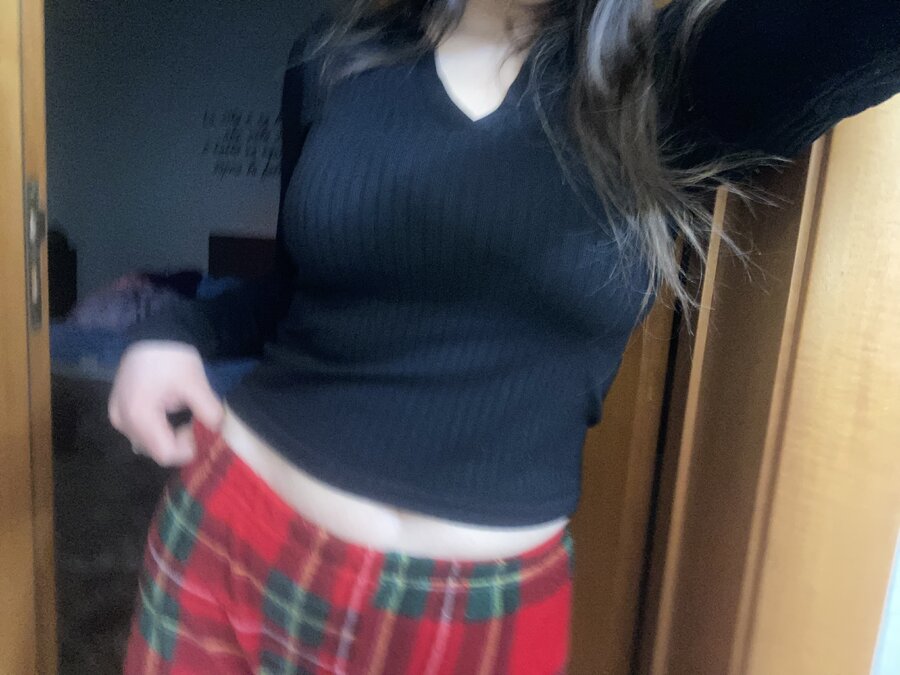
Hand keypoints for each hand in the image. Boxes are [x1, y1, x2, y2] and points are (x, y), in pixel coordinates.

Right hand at [108, 341, 223, 466]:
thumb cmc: (172, 357)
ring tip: (183, 414)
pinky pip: (140, 431)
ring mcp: (118, 417)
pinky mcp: (118, 410)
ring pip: (148, 443)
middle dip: (179, 442)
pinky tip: (170, 413)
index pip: (165, 453)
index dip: (187, 448)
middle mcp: (122, 421)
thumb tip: (217, 430)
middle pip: (155, 451)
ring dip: (168, 437)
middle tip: (194, 421)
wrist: (152, 333)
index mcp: (139, 415)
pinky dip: (158, 429)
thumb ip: (208, 411)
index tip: (199, 429)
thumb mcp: (195, 383)